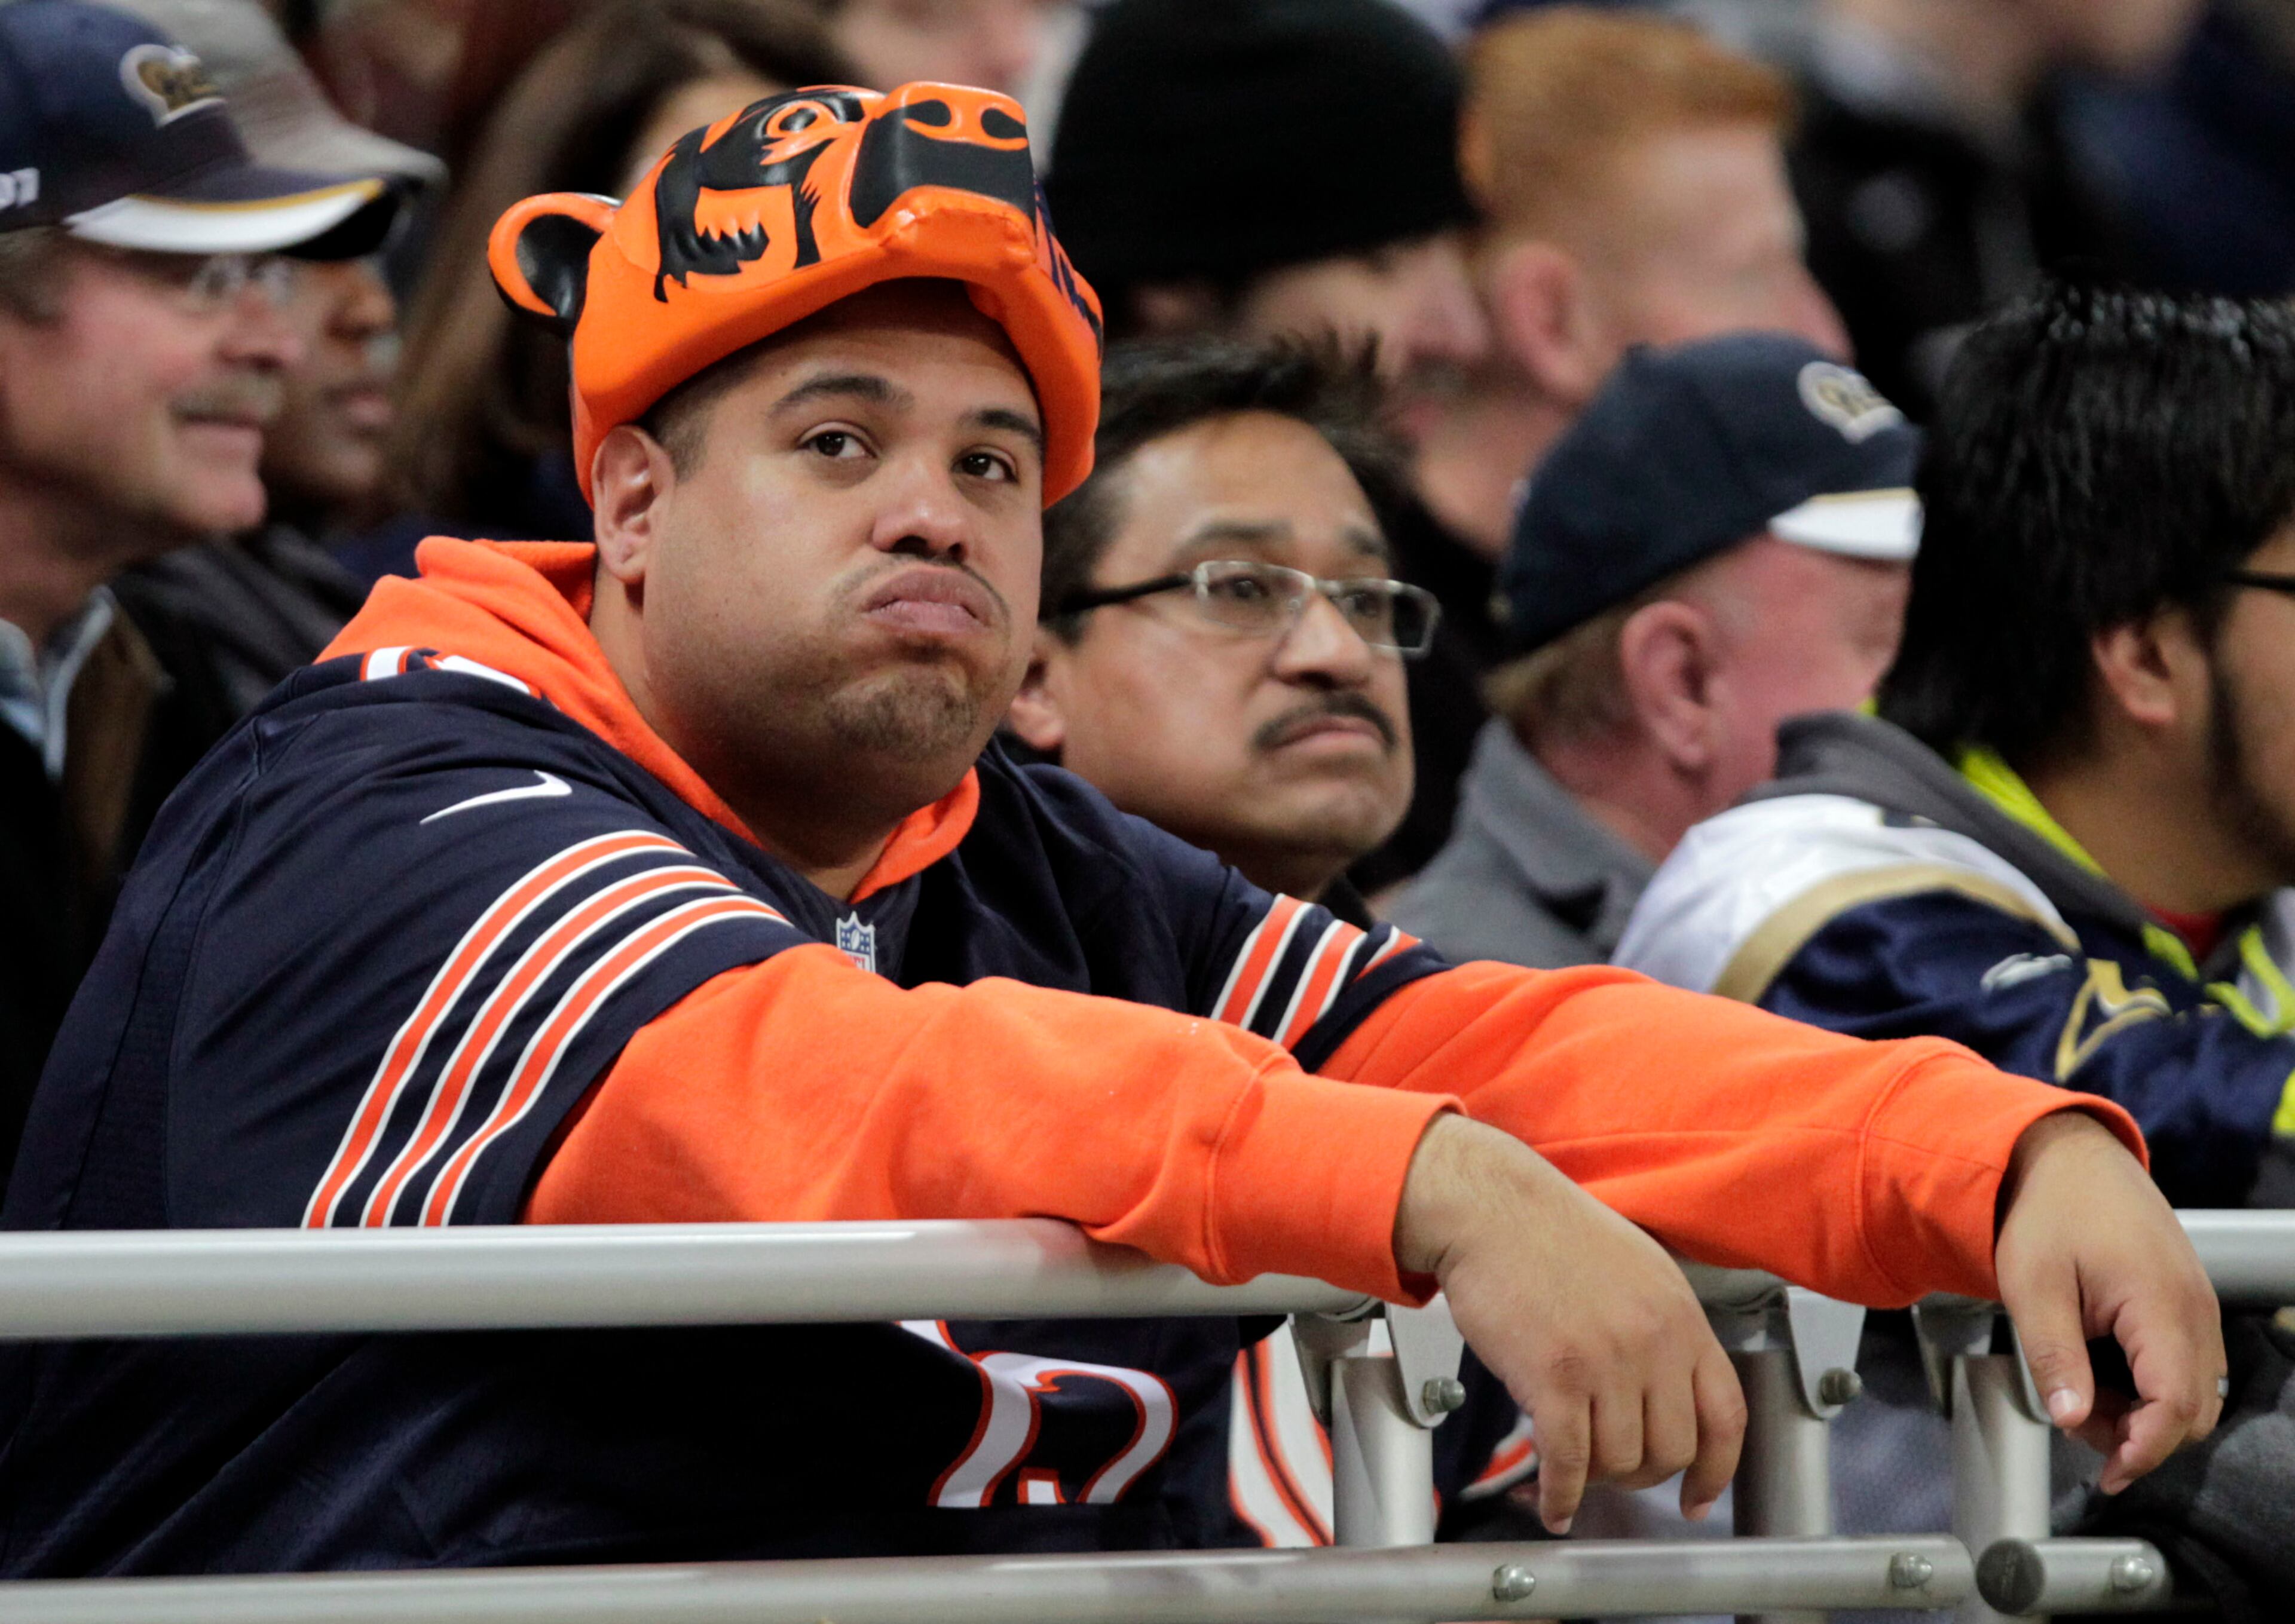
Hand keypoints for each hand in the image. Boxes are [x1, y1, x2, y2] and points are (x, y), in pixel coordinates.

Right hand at [1394, 1114, 1744, 1533]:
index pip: (1726, 1415)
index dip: (1716, 1471)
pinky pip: (1569, 1461)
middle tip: (1614, 1471)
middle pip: (1672, 1450)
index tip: (1699, 1497)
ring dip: (1596, 1478)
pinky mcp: (1553, 1377)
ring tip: (1572, 1466)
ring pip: (1620, 1461)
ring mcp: (1605, 1361)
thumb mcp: (1639, 1271)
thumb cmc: (1551, 1233)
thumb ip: (1664, 1332)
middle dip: (1641, 1474)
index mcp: (1681, 1316)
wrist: (1490, 1207)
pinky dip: (1562, 1495)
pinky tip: (1553, 1503)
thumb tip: (1667, 1395)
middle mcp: (1653, 1341)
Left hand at [1994, 1111, 2225, 1491]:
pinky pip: (2187, 1364)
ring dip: (2143, 1410)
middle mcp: (2194, 1310)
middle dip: (2139, 1434)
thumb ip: (2054, 1358)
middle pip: (2193, 1410)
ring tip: (2079, 1389)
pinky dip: (2150, 1384)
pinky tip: (2100, 1368)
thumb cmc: (2047, 1211)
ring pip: (2194, 1391)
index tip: (2106, 1472)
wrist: (2067, 1157)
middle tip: (2075, 1417)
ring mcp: (2197, 1305)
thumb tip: (2070, 1420)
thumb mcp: (2032, 1287)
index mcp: (2160, 1306)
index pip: (2175, 1406)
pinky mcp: (2188, 1301)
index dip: (2143, 1449)